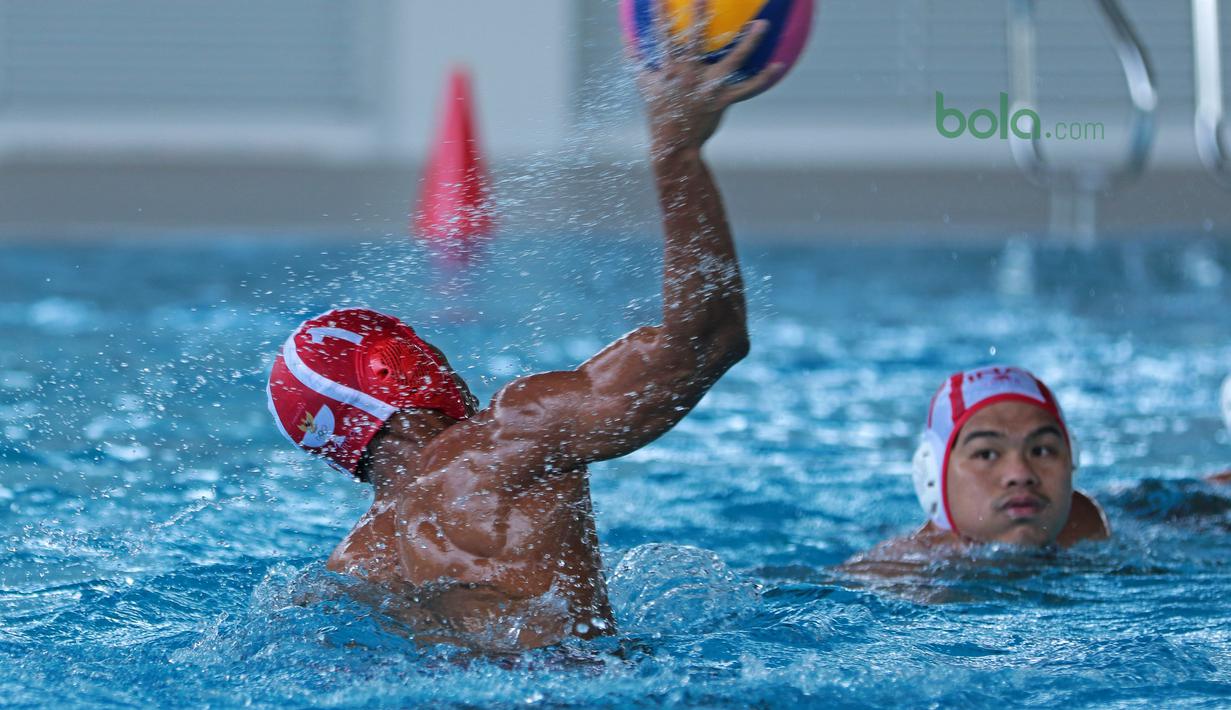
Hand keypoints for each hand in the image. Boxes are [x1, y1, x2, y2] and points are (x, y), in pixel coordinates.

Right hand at [634, 0, 781, 157]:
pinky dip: (764, 78)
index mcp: (670, 70)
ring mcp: (710, 87)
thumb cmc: (659, 113)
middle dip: (700, 16)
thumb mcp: (644, 86)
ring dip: (749, 41)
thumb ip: (636, 60)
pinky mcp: (724, 100)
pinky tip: (778, 64)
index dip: (660, 16)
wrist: (675, 145)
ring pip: (733, 60)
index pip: (664, 37)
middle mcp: (691, 75)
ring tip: (762, 24)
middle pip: (697, 40)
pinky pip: (748, 88)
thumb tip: (626, 37)